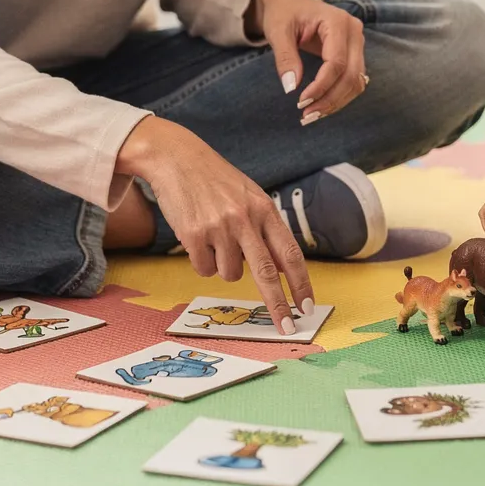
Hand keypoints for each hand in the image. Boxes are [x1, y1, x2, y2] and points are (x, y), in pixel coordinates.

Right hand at [116, 116, 314, 331]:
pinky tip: (197, 238)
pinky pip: (203, 270)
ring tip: (215, 240)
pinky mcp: (194, 235)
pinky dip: (202, 262)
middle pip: (266, 273)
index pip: (290, 253)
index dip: (301, 283)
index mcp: (264, 209)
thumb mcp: (250, 197)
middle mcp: (245, 219)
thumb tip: (283, 269)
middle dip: (278, 304)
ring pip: (230, 274)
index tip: (308, 306)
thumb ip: (266, 229)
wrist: (176, 158)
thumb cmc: (216, 181)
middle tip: (287, 327)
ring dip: (224, 267)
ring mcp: (219, 227)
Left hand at [251, 0, 365, 124]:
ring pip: (356, 82)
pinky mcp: (354, 53)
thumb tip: (291, 88)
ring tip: (312, 115)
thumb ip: (285, 57)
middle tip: (306, 115)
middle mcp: (354, 31)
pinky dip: (339, 96)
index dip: (321, 86)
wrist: (289, 0)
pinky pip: (353, 80)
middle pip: (351, 75)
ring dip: (337, 102)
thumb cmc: (283, 11)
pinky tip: (321, 106)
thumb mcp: (278, 31)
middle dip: (330, 99)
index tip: (301, 102)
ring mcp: (357, 42)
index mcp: (338, 21)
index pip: (336, 62)